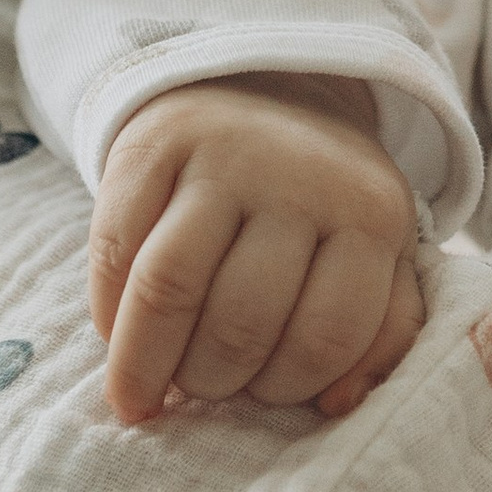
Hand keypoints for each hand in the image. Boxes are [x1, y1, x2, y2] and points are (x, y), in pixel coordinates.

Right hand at [88, 76, 423, 424]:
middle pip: (242, 321)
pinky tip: (117, 336)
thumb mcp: (380, 254)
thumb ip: (383, 331)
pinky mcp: (153, 144)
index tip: (261, 399)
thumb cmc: (323, 202)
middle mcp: (298, 178)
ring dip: (149, 362)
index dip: (286, 388)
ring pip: (169, 288)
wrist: (265, 86)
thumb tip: (339, 405)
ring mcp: (221, 156)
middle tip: (204, 391)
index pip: (327, 337)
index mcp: (369, 213)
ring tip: (147, 391)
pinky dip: (108, 312)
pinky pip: (116, 250)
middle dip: (215, 382)